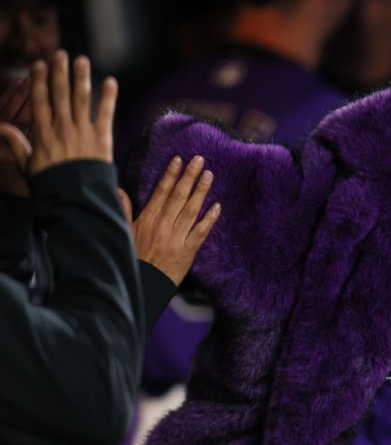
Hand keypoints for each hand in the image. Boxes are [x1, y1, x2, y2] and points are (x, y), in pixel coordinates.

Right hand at [0, 51, 118, 175]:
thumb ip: (16, 145)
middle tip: (60, 53)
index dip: (39, 81)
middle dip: (60, 72)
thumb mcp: (28, 166)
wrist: (76, 198)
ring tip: (82, 60)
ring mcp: (83, 131)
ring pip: (82, 99)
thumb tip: (0, 128)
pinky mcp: (102, 138)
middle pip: (60, 94)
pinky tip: (111, 81)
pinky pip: (106, 113)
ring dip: (82, 78)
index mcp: (44, 133)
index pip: (40, 100)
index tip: (38, 65)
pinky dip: (109, 97)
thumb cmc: (51, 184)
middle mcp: (62, 127)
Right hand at [117, 155, 220, 285]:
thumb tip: (118, 190)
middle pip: (177, 196)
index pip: (161, 192)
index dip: (170, 175)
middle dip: (188, 176)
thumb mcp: (124, 233)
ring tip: (209, 175)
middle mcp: (162, 226)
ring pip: (190, 210)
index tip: (178, 160)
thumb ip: (124, 210)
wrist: (143, 285)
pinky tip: (217, 206)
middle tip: (199, 159)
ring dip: (200, 192)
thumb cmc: (134, 259)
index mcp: (147, 220)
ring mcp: (175, 238)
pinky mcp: (187, 251)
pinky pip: (200, 232)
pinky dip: (209, 219)